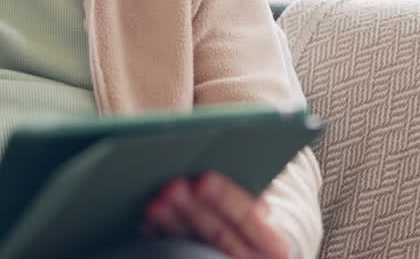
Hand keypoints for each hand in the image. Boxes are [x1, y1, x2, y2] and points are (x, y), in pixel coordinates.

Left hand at [140, 173, 289, 258]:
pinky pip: (177, 255)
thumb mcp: (257, 208)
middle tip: (172, 187)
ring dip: (173, 223)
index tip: (203, 180)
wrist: (249, 249)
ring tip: (155, 203)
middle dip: (193, 210)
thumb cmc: (250, 219)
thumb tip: (209, 169)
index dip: (226, 198)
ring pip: (196, 246)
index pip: (249, 216)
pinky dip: (161, 239)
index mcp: (272, 244)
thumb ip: (243, 191)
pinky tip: (148, 225)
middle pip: (218, 234)